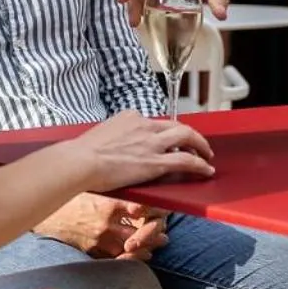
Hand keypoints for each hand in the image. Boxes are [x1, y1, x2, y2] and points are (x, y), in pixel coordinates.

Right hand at [37, 193, 171, 259]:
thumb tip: (141, 194)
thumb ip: (117, 189)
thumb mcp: (95, 186)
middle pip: (143, 231)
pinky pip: (117, 258)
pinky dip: (132, 257)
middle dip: (156, 232)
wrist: (44, 211)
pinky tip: (141, 255)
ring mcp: (99, 239)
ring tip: (158, 243)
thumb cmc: (70, 193)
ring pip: (133, 247)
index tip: (164, 209)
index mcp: (109, 204)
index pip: (144, 209)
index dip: (157, 210)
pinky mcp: (92, 250)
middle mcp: (107, 224)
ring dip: (148, 246)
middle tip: (164, 232)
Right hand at [65, 111, 213, 193]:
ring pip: (187, 137)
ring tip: (207, 155)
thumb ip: (114, 138)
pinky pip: (186, 160)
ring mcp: (152, 143)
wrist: (80, 162)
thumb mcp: (101, 135)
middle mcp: (145, 125)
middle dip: (190, 135)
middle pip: (177, 126)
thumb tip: (115, 147)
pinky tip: (206, 170)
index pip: (155, 123)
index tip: (169, 142)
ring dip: (201, 145)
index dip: (165, 133)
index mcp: (130, 117)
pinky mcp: (156, 162)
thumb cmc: (82, 153)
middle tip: (198, 145)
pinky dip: (199, 164)